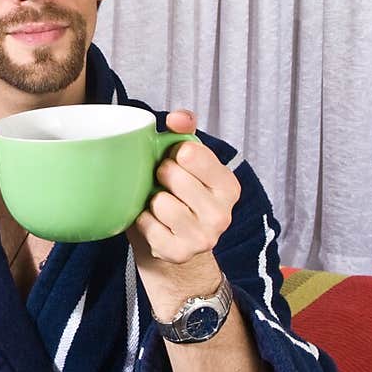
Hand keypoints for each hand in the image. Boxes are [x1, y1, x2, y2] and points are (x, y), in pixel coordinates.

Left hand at [128, 109, 239, 306]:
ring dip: (151, 201)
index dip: (173, 154)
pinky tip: (153, 223)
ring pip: (160, 202)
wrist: (175, 245)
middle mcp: (222, 214)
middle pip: (171, 174)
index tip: (176, 163)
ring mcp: (203, 238)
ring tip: (159, 204)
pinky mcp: (179, 253)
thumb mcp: (188, 161)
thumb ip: (185, 131)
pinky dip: (143, 221)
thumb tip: (177, 118)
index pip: (190, 152)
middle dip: (160, 175)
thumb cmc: (179, 194)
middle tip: (164, 185)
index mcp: (228, 186)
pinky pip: (147, 225)